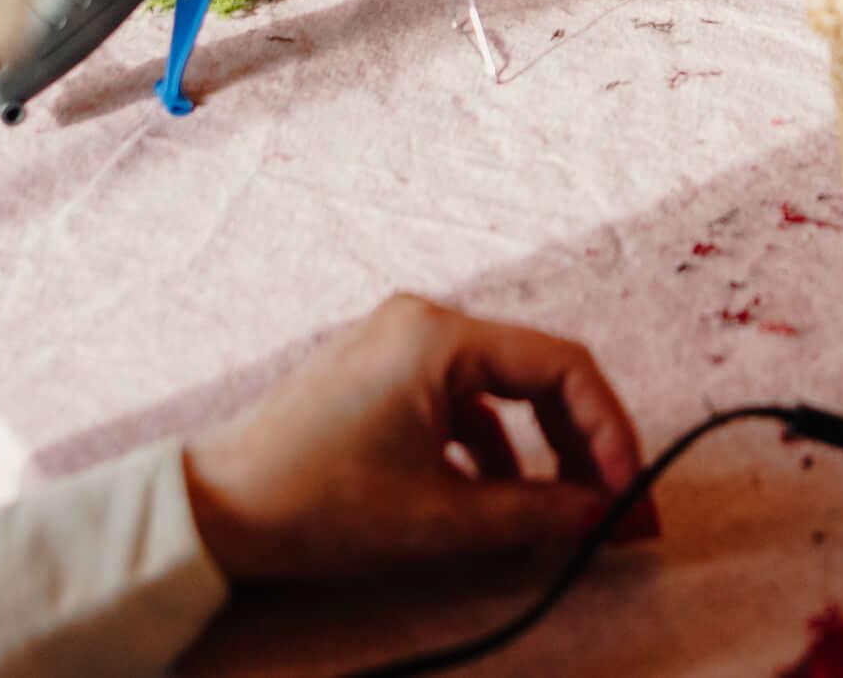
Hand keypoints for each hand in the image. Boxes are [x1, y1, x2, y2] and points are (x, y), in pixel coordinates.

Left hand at [181, 296, 648, 584]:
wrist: (213, 510)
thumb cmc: (315, 503)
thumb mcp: (438, 518)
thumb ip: (535, 514)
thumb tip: (604, 516)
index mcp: (440, 335)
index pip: (563, 366)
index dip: (609, 432)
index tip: (629, 493)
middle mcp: (425, 324)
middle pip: (540, 376)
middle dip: (585, 447)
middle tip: (619, 512)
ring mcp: (401, 347)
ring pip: (506, 393)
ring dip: (544, 453)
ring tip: (570, 516)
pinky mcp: (385, 379)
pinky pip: (467, 404)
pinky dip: (497, 452)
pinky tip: (504, 502)